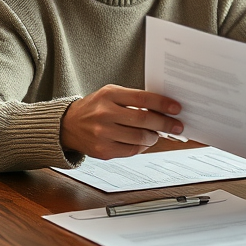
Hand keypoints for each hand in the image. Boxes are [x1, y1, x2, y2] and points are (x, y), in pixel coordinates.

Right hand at [60, 85, 182, 159]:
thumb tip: (162, 109)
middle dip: (164, 123)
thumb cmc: (95, 107)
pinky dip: (142, 146)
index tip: (176, 108)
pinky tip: (144, 142)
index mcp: (109, 95)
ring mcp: (103, 134)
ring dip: (154, 136)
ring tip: (157, 133)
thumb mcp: (111, 94)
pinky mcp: (103, 151)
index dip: (163, 104)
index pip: (143, 98)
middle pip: (143, 119)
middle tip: (176, 125)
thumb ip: (133, 99)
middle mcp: (104, 114)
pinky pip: (131, 151)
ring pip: (139, 138)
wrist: (68, 125)